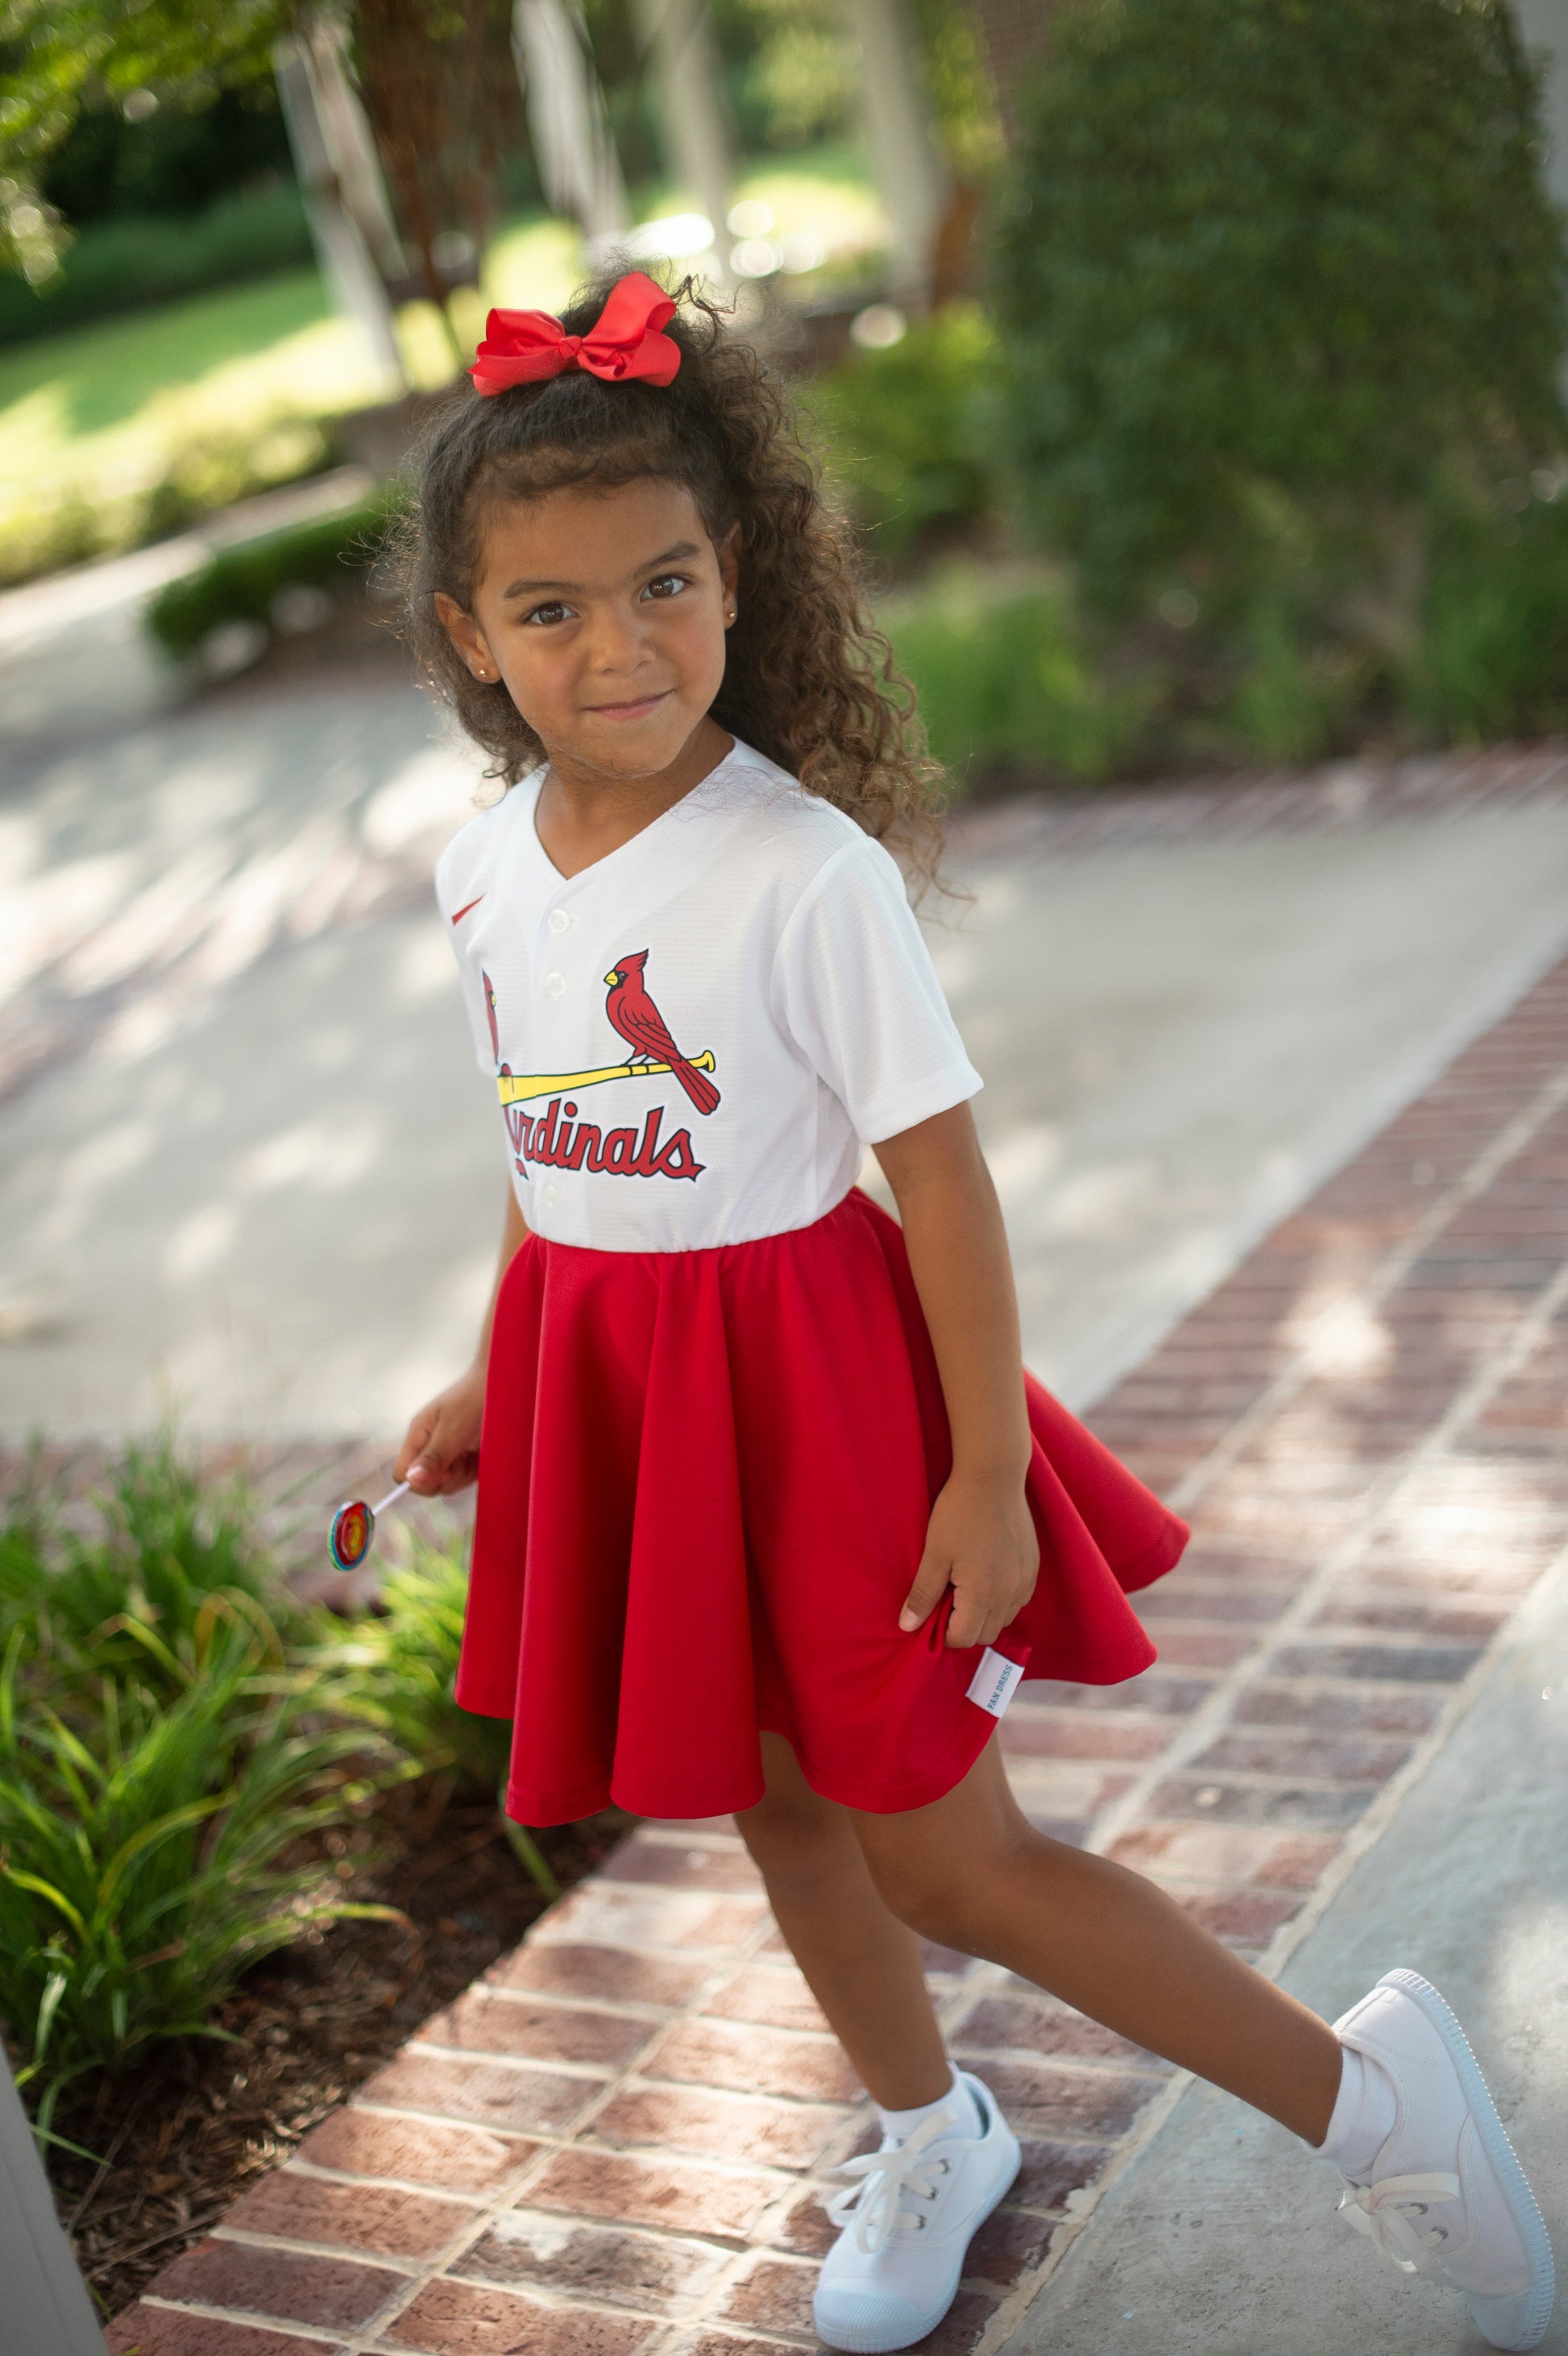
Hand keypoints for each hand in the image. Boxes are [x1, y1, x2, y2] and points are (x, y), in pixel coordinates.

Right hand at [395, 1363, 486, 1496]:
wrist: (502, 1385)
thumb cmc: (474, 1399)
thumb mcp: (452, 1428)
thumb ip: (433, 1456)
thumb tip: (410, 1480)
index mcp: (418, 1436)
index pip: (402, 1474)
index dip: (419, 1481)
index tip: (444, 1471)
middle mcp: (430, 1447)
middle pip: (426, 1484)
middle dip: (447, 1479)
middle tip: (464, 1457)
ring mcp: (448, 1454)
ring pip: (447, 1485)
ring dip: (463, 1475)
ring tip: (475, 1453)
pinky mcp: (465, 1459)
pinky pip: (464, 1479)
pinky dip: (475, 1472)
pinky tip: (481, 1455)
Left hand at [899, 1471, 1037, 1649]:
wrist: (993, 1476)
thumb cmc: (958, 1513)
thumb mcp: (934, 1553)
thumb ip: (922, 1594)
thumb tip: (907, 1627)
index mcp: (983, 1594)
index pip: (963, 1638)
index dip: (942, 1631)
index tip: (932, 1610)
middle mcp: (1010, 1594)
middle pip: (986, 1635)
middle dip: (964, 1627)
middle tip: (946, 1599)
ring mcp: (1026, 1581)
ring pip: (1004, 1619)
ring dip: (985, 1615)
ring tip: (965, 1586)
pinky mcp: (1034, 1567)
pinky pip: (1019, 1600)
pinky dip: (1002, 1600)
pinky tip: (986, 1576)